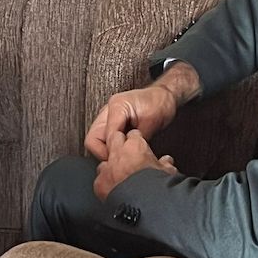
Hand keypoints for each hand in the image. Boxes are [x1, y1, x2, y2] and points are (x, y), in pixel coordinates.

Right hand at [84, 61, 200, 160]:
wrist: (164, 97)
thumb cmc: (160, 104)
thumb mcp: (151, 123)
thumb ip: (135, 140)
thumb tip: (126, 156)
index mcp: (117, 106)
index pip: (101, 136)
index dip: (111, 150)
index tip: (121, 159)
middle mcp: (108, 111)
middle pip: (92, 140)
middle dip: (105, 153)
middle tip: (119, 160)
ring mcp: (108, 117)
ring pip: (96, 141)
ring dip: (108, 150)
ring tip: (123, 155)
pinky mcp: (112, 123)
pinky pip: (105, 139)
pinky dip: (112, 147)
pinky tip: (124, 150)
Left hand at [92, 129, 177, 201]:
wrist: (144, 207)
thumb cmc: (156, 189)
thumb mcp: (167, 173)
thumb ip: (165, 164)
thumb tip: (167, 161)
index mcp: (135, 147)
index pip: (133, 134)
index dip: (136, 139)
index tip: (138, 145)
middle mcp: (118, 154)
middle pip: (114, 138)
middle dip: (119, 142)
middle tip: (126, 152)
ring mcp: (107, 168)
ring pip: (104, 159)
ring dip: (110, 164)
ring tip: (118, 172)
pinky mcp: (100, 183)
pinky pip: (99, 178)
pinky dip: (105, 182)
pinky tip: (112, 188)